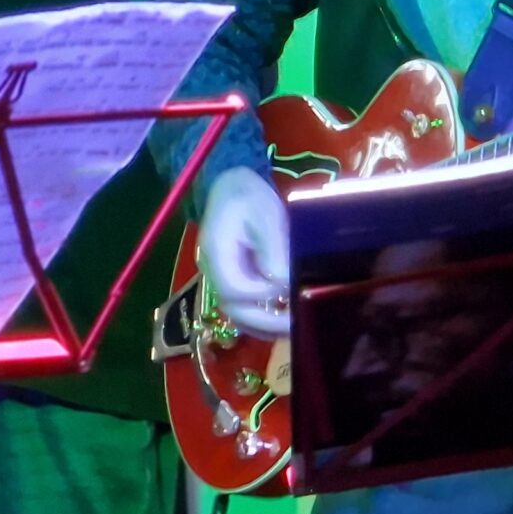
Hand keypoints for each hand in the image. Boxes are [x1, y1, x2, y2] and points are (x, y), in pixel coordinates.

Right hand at [197, 167, 292, 336]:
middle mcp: (214, 272)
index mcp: (218, 254)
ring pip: (239, 315)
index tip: (289, 289)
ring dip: (266, 326)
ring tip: (295, 328)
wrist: (230, 185)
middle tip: (298, 326)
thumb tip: (283, 282)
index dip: (263, 295)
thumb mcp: (265, 216)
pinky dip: (263, 319)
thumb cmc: (248, 196)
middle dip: (268, 323)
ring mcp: (221, 279)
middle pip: (235, 310)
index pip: (236, 289)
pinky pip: (245, 307)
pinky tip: (284, 320)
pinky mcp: (233, 280)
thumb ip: (273, 249)